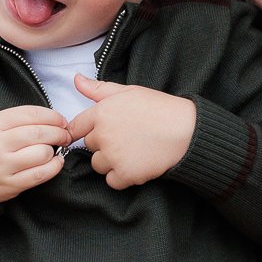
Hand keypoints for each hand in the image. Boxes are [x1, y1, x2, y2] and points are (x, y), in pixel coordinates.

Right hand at [0, 106, 70, 206]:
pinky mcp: (9, 185)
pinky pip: (40, 174)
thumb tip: (54, 120)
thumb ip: (18, 121)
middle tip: (65, 135)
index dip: (52, 116)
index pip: (30, 114)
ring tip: (54, 150)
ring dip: (54, 151)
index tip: (61, 120)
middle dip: (59, 133)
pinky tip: (55, 163)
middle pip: (39, 133)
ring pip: (42, 153)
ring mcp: (2, 166)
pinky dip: (54, 167)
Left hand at [64, 77, 195, 189]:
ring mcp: (113, 156)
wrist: (185, 130)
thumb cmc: (159, 108)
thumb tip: (76, 80)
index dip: (84, 131)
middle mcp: (103, 135)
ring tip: (131, 151)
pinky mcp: (125, 174)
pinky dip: (122, 177)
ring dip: (110, 162)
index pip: (76, 127)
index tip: (97, 134)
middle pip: (90, 146)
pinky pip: (112, 181)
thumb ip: (98, 89)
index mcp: (101, 113)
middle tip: (126, 138)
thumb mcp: (128, 91)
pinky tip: (136, 164)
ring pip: (98, 165)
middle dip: (103, 144)